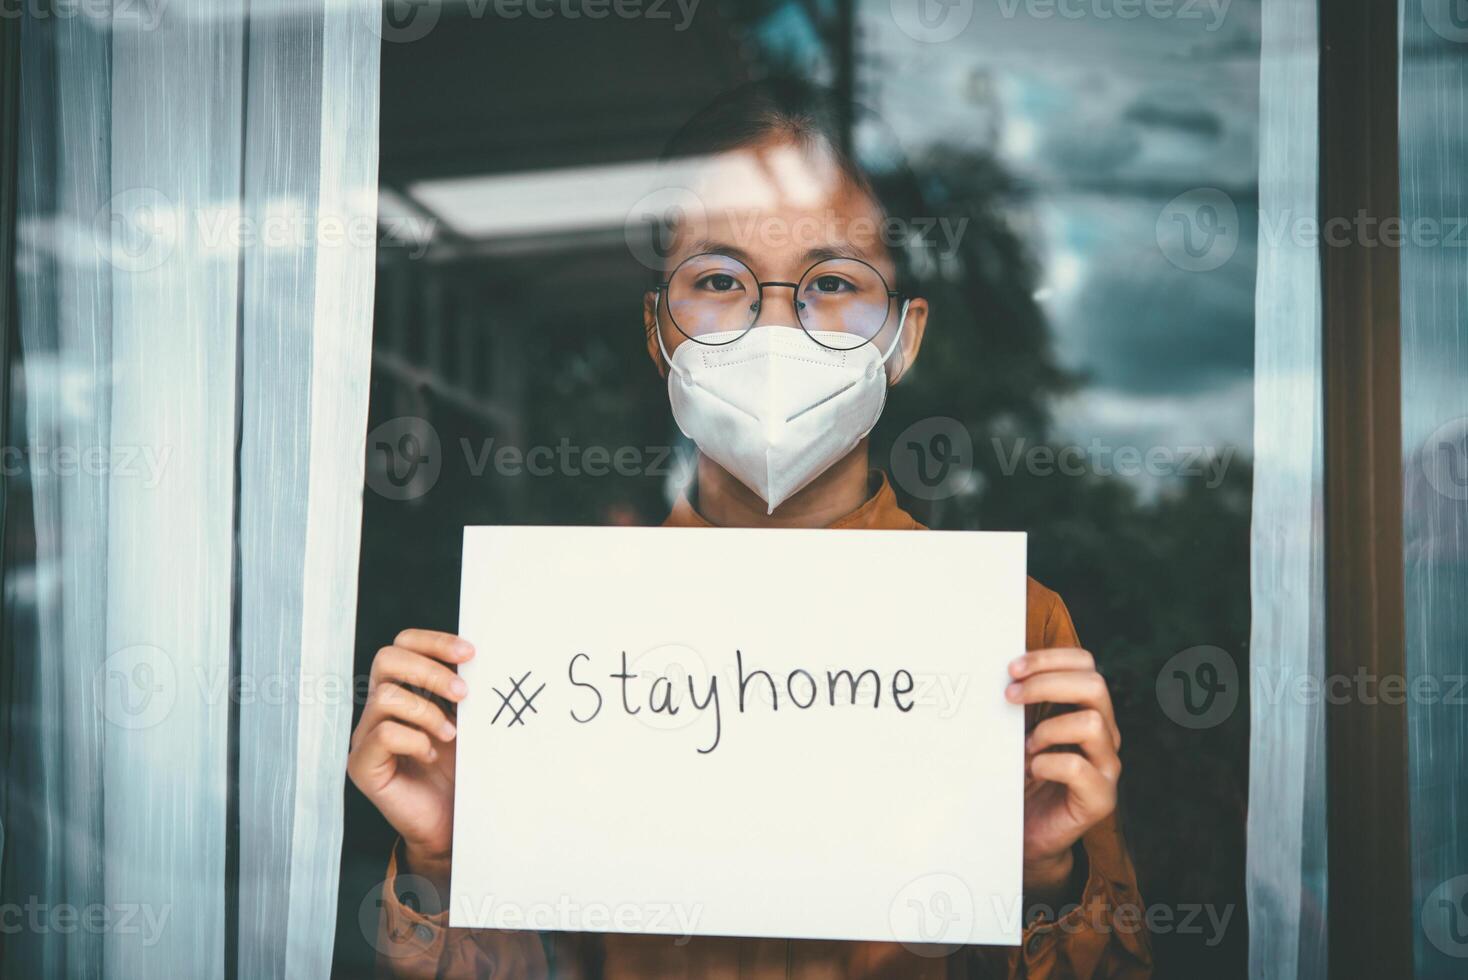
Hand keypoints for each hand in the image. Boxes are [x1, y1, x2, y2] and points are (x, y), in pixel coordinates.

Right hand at [347, 629, 472, 895]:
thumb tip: (481, 659)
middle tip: (463, 692)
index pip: (404, 644)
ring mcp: (366, 735)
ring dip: (427, 712)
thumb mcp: (465, 723)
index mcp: (403, 690)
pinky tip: (430, 755)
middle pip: (387, 658)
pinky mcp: (362, 765)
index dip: (434, 641)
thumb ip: (462, 692)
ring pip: (386, 696)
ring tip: (450, 735)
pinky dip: (414, 740)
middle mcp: (378, 708)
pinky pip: (383, 734)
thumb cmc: (458, 772)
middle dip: (430, 670)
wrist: (449, 824)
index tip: (471, 652)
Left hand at [1006, 647, 1121, 898]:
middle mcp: (1105, 733)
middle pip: (1095, 685)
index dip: (1050, 658)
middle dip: (1046, 683)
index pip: (1085, 664)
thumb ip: (1022, 701)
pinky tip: (1032, 769)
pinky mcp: (1100, 797)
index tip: (1012, 668)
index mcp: (1087, 709)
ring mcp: (1107, 765)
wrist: (1029, 830)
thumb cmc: (1023, 774)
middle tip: (1010, 696)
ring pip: (1092, 723)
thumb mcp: (1020, 729)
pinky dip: (1047, 763)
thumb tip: (999, 669)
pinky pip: (1078, 768)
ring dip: (1049, 728)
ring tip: (1027, 746)